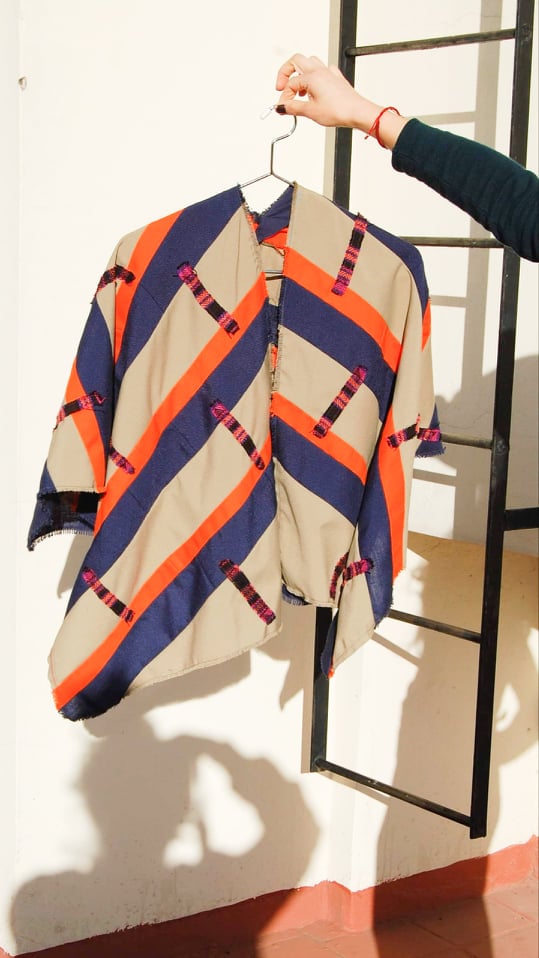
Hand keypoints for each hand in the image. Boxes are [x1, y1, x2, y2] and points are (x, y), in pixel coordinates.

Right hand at [275, 53, 407, 147]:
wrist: (358, 112)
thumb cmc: (339, 110)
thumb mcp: (310, 111)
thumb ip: (293, 108)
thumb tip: (282, 107)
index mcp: (312, 77)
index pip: (290, 84)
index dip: (284, 97)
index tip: (283, 108)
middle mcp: (320, 70)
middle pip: (296, 61)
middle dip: (285, 73)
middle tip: (282, 87)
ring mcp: (329, 73)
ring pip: (310, 62)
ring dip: (300, 73)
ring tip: (298, 90)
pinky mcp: (336, 79)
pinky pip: (323, 70)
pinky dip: (315, 77)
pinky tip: (315, 88)